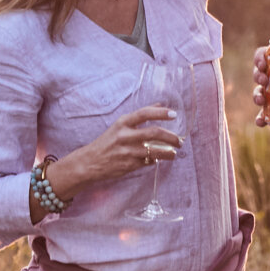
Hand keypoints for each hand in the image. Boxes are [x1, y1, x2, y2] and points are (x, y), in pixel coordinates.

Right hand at [46, 106, 181, 198]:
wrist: (90, 162)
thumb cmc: (108, 141)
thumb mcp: (121, 125)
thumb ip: (140, 116)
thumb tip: (161, 105)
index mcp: (123, 123)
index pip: (144, 113)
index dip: (161, 113)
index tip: (174, 114)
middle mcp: (125, 136)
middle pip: (154, 133)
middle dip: (171, 137)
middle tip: (180, 141)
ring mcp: (127, 151)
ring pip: (155, 150)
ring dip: (169, 152)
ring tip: (174, 153)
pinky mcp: (129, 165)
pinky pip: (148, 161)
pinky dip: (155, 160)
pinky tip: (157, 159)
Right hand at [251, 47, 269, 123]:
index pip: (263, 55)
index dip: (258, 58)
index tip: (263, 64)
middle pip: (259, 75)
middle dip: (258, 77)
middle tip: (264, 80)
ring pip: (260, 94)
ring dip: (256, 97)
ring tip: (261, 100)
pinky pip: (266, 114)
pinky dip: (261, 118)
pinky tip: (261, 122)